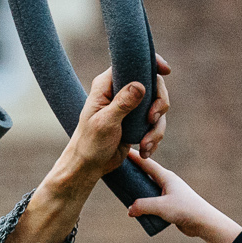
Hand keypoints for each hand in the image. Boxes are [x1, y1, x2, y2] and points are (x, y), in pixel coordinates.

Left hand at [1, 56, 170, 242]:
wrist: (77, 182)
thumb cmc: (81, 156)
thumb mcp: (102, 129)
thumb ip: (120, 104)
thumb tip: (136, 84)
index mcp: (102, 90)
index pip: (127, 63)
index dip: (146, 60)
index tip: (164, 67)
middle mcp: (111, 99)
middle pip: (148, 86)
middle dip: (158, 105)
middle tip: (155, 122)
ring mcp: (120, 114)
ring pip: (153, 108)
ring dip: (157, 127)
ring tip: (146, 146)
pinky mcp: (127, 131)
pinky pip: (150, 126)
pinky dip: (153, 138)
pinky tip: (145, 152)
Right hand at [125, 155, 241, 242]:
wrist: (203, 222)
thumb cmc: (185, 209)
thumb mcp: (161, 206)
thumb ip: (142, 206)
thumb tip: (129, 210)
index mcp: (166, 177)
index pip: (146, 163)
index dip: (134, 156)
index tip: (123, 149)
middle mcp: (167, 183)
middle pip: (145, 175)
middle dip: (132, 173)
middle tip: (118, 171)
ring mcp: (168, 194)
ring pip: (148, 189)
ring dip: (137, 191)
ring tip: (123, 191)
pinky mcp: (169, 205)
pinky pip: (152, 202)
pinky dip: (143, 204)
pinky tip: (136, 209)